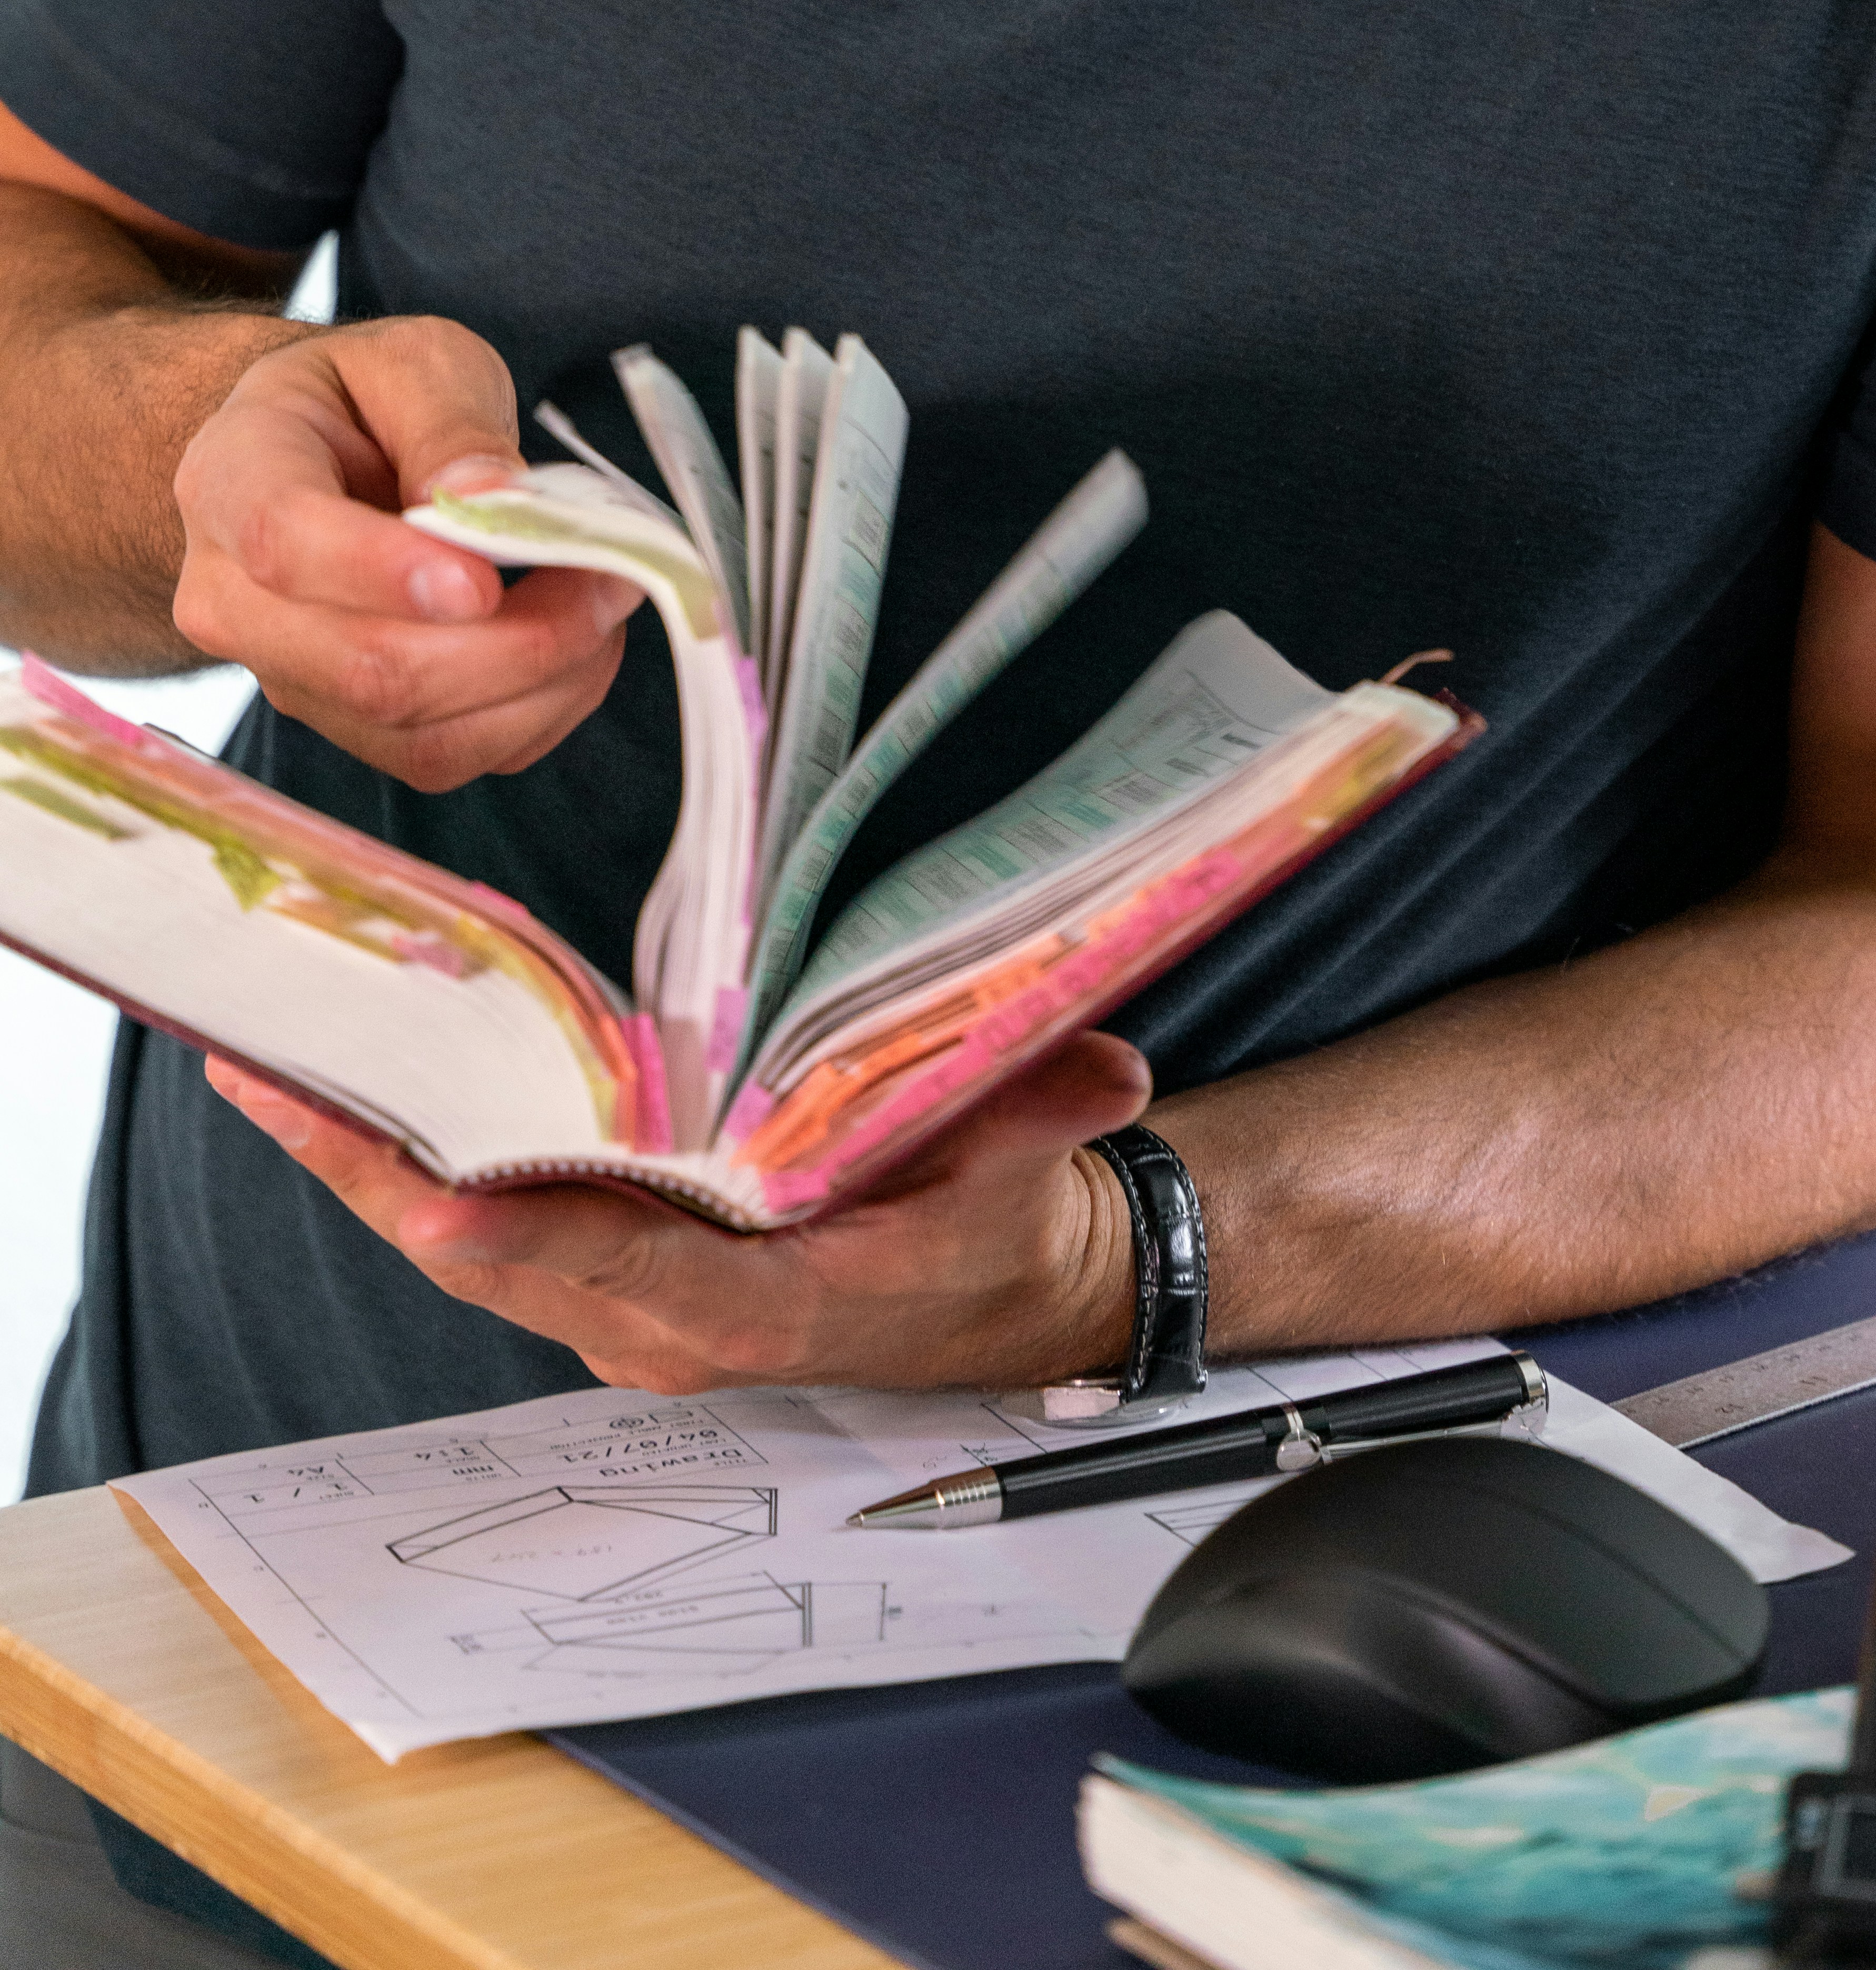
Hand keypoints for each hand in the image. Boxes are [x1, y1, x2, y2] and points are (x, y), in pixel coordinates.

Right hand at [173, 318, 634, 789]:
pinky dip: (535, 716)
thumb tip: (491, 497)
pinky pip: (444, 757)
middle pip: (364, 665)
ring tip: (605, 603)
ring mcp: (287, 675)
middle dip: (513, 639)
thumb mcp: (412, 361)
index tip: (485, 580)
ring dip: (540, 682)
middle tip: (611, 576)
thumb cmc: (365, 399)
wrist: (322, 456)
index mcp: (232, 479)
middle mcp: (234, 599)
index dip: (387, 572)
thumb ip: (448, 423)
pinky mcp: (348, 724)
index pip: (286, 544)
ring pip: (414, 731)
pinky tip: (576, 649)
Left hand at [205, 1031, 1150, 1392]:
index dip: (540, 1243)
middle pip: (505, 1258)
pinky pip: (483, 1223)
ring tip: (261, 1067)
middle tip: (275, 1084)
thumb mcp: (1030, 1161)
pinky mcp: (601, 1271)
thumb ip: (1047, 1113)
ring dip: (361, 1163)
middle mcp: (667, 1320)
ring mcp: (621, 1304)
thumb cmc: (995, 1217)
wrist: (987, 1291)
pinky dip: (399, 1163)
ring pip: (470, 1241)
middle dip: (380, 1176)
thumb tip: (1102, 1069)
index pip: (640, 1274)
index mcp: (768, 1300)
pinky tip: (331, 1093)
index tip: (442, 1206)